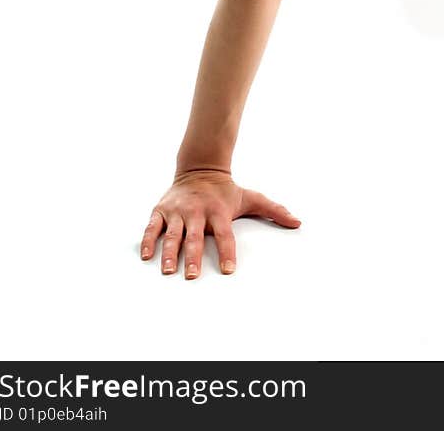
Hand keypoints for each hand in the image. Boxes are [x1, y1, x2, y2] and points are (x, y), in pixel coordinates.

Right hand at [140, 169, 300, 278]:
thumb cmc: (226, 191)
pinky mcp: (161, 210)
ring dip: (169, 253)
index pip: (226, 235)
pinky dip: (148, 240)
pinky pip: (152, 227)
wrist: (200, 167)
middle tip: (192, 275)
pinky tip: (146, 256)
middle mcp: (197, 211)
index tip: (229, 271)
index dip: (228, 252)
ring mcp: (178, 211)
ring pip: (172, 234)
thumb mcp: (250, 197)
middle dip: (193, 256)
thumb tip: (297, 222)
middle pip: (196, 236)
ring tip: (167, 271)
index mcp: (219, 211)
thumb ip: (273, 210)